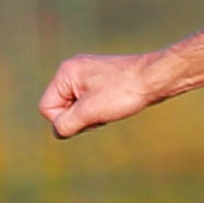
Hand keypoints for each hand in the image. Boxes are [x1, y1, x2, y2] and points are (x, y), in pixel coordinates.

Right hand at [38, 52, 159, 138]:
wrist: (156, 78)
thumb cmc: (124, 92)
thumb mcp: (90, 112)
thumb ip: (67, 124)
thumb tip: (59, 132)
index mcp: (65, 73)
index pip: (47, 107)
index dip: (66, 120)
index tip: (89, 117)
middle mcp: (73, 70)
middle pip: (62, 107)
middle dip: (80, 117)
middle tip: (102, 112)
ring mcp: (88, 74)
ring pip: (78, 107)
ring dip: (92, 115)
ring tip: (112, 107)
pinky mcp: (102, 80)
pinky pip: (91, 102)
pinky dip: (101, 109)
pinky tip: (116, 105)